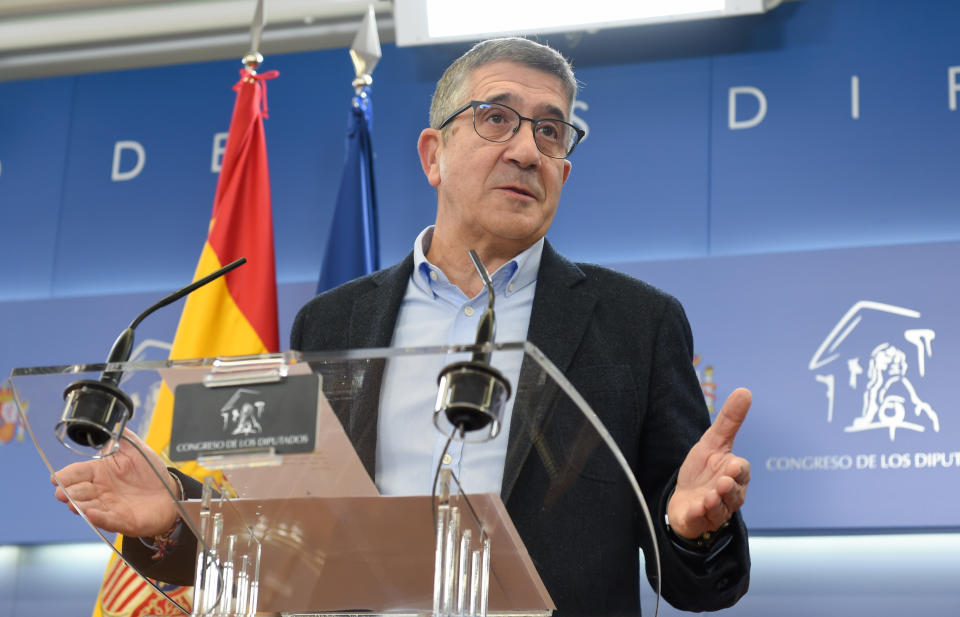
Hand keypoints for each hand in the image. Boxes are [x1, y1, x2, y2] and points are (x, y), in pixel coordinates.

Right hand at [52, 429, 180, 537]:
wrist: (170, 491)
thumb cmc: (151, 472)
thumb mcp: (137, 449)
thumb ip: (122, 436)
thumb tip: (114, 422)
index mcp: (100, 471)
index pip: (77, 473)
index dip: (64, 476)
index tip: (56, 479)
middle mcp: (101, 490)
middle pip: (78, 491)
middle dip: (67, 493)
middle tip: (61, 493)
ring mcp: (109, 506)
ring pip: (88, 507)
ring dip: (79, 506)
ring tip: (72, 503)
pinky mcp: (121, 519)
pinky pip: (107, 520)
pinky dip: (97, 518)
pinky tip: (90, 514)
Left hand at [667, 388, 751, 539]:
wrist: (683, 499)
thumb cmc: (702, 470)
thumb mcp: (712, 442)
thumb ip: (729, 420)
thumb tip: (745, 390)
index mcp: (734, 474)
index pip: (742, 471)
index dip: (738, 470)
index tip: (732, 465)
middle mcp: (728, 495)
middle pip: (734, 493)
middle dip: (729, 489)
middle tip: (723, 482)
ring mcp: (715, 510)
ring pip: (720, 509)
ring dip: (715, 503)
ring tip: (709, 496)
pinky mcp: (699, 521)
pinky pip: (701, 520)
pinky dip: (699, 515)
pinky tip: (696, 508)